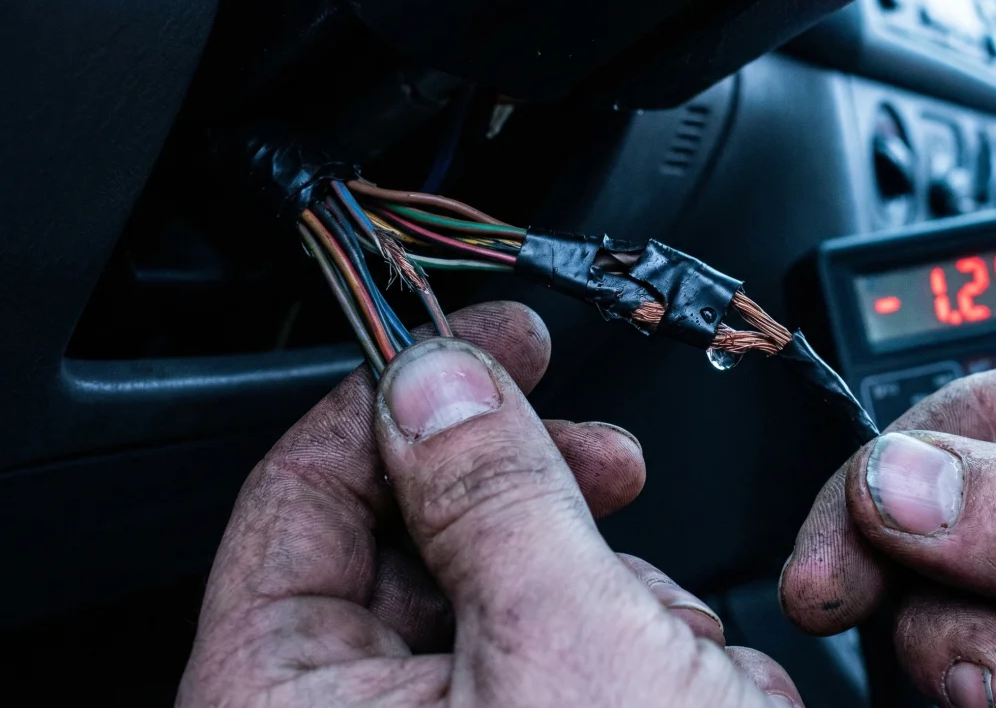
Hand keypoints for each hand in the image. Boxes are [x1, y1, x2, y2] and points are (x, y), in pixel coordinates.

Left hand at [178, 302, 802, 707]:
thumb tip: (440, 375)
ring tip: (681, 656)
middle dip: (544, 508)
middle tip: (609, 462)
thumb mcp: (563, 641)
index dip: (401, 393)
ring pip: (520, 598)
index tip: (485, 332)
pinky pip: (573, 661)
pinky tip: (700, 696)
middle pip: (425, 543)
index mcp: (287, 703)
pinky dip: (645, 657)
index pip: (304, 493)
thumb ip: (494, 488)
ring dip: (619, 597)